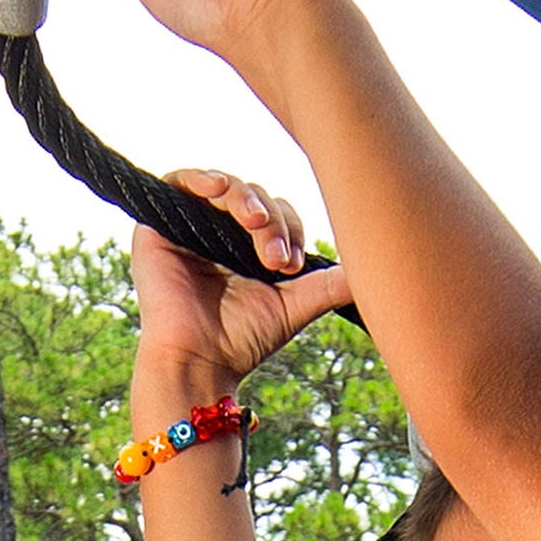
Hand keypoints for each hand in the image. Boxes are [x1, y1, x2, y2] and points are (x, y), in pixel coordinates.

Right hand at [126, 160, 358, 413]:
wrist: (202, 362)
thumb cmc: (244, 340)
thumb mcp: (296, 305)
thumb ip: (329, 284)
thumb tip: (381, 268)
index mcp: (247, 248)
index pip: (277, 214)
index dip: (291, 227)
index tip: (295, 262)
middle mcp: (218, 233)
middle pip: (254, 197)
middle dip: (273, 219)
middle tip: (277, 255)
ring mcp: (188, 227)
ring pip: (225, 187)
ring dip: (246, 199)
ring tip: (256, 223)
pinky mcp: (158, 226)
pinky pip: (179, 182)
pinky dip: (201, 178)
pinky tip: (219, 188)